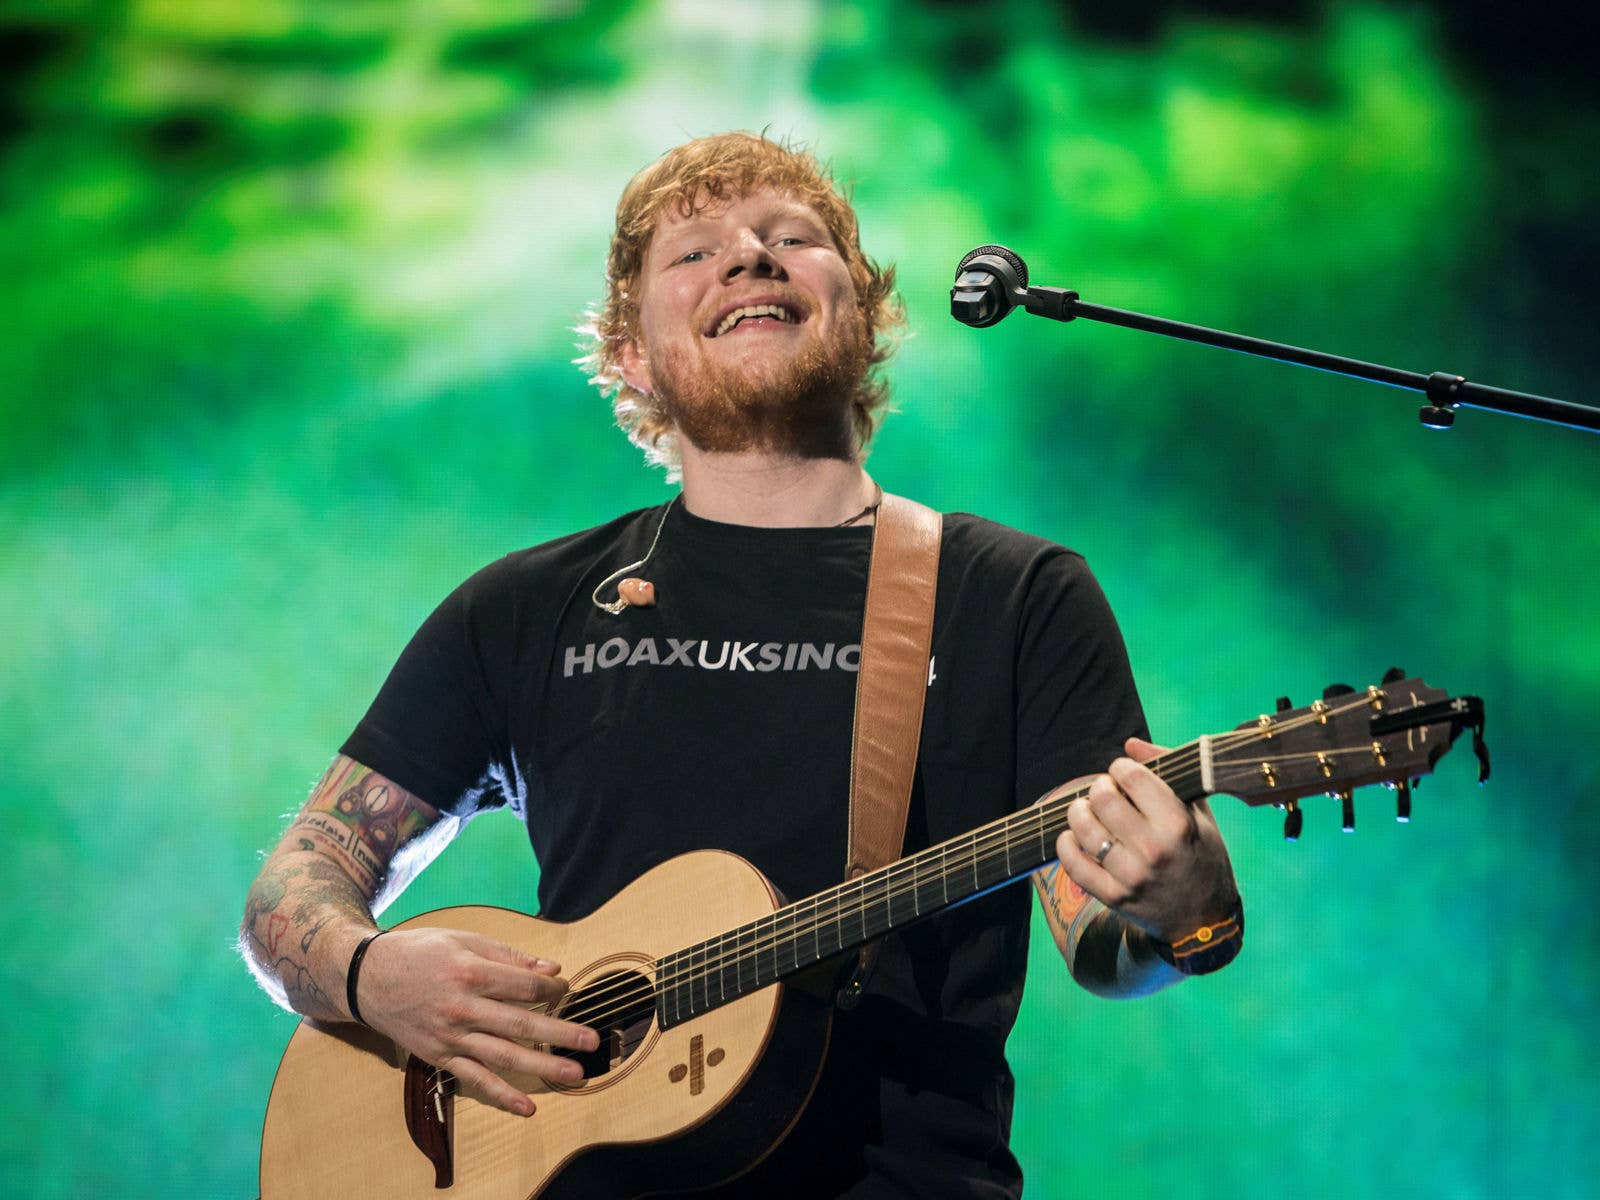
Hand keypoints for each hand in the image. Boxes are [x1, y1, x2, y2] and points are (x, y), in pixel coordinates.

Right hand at [354, 927, 599, 1115]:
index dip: (551, 990)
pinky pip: (474, 1080)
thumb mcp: (464, 940)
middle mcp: (461, 1008)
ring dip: (541, 1067)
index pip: (524, 987)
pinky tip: (527, 1107)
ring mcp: (450, 1037)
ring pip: (502, 1056)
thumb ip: (509, 956)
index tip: (567, 991)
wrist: (366, 978)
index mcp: (470, 972)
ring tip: (574, 1074)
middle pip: (520, 1024)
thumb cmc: (420, 952)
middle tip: (592, 1041)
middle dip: (560, 1033)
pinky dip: (501, 1095)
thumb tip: (551, 970)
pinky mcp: (439, 1057)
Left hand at [1054, 736, 1238, 943]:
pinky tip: (1073, 836)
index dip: (1120, 769)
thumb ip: (1167, 771)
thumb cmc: (1202, 855)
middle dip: (1098, 787)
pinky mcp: (1114, 897)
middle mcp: (1154, 849)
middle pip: (1102, 799)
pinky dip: (1065, 844)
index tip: (1123, 775)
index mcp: (1178, 824)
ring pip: (1083, 828)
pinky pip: (1073, 864)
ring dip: (1078, 812)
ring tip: (1087, 811)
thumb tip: (1130, 744)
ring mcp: (1131, 876)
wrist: (1204, 920)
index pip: (1131, 777)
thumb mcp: (1198, 811)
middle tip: (1104, 792)